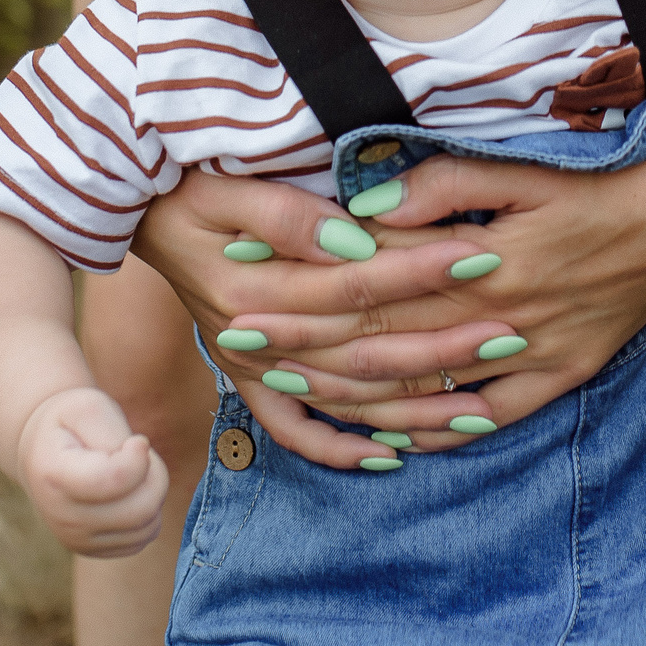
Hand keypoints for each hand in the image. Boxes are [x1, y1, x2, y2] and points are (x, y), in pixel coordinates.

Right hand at [17, 386, 169, 557]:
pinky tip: (131, 492)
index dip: (139, 457)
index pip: (114, 481)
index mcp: (54, 474)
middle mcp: (60, 516)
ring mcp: (75, 539)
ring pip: (146, 526)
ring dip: (154, 492)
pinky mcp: (91, 551)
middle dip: (155, 474)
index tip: (136, 440)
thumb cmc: (70, 423)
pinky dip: (149, 513)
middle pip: (139, 509)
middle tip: (141, 454)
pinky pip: (143, 539)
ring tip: (135, 470)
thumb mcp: (87, 406)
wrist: (42, 452)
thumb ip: (113, 431)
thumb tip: (139, 457)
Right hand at [128, 168, 514, 468]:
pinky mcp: (246, 380)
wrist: (136, 216)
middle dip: (442, 343)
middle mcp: (256, 337)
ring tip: (480, 408)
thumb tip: (353, 240)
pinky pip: (293, 430)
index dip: (419, 271)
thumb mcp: (224, 186)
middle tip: (509, 334)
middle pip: (364, 347)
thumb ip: (286, 214)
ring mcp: (252, 366)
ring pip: (344, 398)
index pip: (354, 281)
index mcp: (253, 283)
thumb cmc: (188, 187)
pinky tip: (389, 459)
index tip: (479, 258)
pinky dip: (338, 449)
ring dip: (412, 407)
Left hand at [136, 112, 645, 460]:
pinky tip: (394, 442)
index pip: (372, 289)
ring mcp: (533, 352)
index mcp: (484, 259)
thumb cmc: (604, 169)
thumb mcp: (524, 164)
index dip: (304, 298)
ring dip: (354, 396)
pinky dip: (440, 432)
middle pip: (384, 343)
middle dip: (307, 350)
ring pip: (428, 389)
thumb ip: (444, 184)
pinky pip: (491, 416)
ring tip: (292, 395)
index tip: (245, 300)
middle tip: (241, 351)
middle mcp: (501, 317)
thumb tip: (368, 203)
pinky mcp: (562, 371)